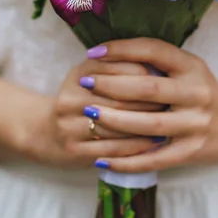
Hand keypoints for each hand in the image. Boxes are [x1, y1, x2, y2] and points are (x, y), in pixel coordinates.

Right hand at [20, 58, 159, 167]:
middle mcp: (71, 98)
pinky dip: (136, 146)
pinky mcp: (75, 150)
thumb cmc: (80, 100)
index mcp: (79, 74)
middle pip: (120, 99)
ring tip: (169, 124)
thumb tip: (159, 68)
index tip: (168, 79)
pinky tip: (154, 143)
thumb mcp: (92, 76)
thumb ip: (119, 67)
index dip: (147, 75)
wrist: (43, 131)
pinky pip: (113, 148)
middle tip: (174, 104)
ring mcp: (70, 126)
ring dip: (147, 126)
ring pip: (118, 126)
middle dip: (151, 102)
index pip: (120, 69)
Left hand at [81, 39, 217, 171]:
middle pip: (148, 88)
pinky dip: (127, 161)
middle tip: (84, 83)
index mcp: (193, 67)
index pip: (154, 51)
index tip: (93, 52)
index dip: (122, 49)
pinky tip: (102, 160)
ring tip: (89, 113)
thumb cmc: (205, 92)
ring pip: (149, 125)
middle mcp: (197, 93)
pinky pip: (155, 159)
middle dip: (111, 84)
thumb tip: (110, 57)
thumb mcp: (190, 70)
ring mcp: (196, 125)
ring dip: (115, 120)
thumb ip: (160, 64)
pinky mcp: (193, 152)